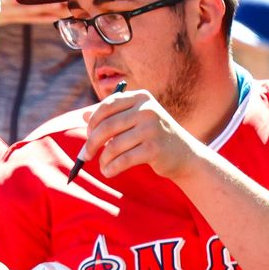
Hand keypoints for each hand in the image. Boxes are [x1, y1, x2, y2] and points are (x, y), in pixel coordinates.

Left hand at [83, 88, 202, 180]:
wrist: (185, 155)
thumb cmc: (153, 136)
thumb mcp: (134, 121)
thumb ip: (111, 117)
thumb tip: (83, 116)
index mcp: (140, 98)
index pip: (106, 106)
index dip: (92, 122)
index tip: (88, 135)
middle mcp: (147, 109)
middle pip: (106, 127)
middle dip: (91, 143)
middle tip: (85, 155)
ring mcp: (152, 128)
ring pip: (113, 146)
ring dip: (103, 159)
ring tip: (103, 166)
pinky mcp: (155, 148)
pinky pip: (123, 160)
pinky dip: (112, 168)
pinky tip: (109, 172)